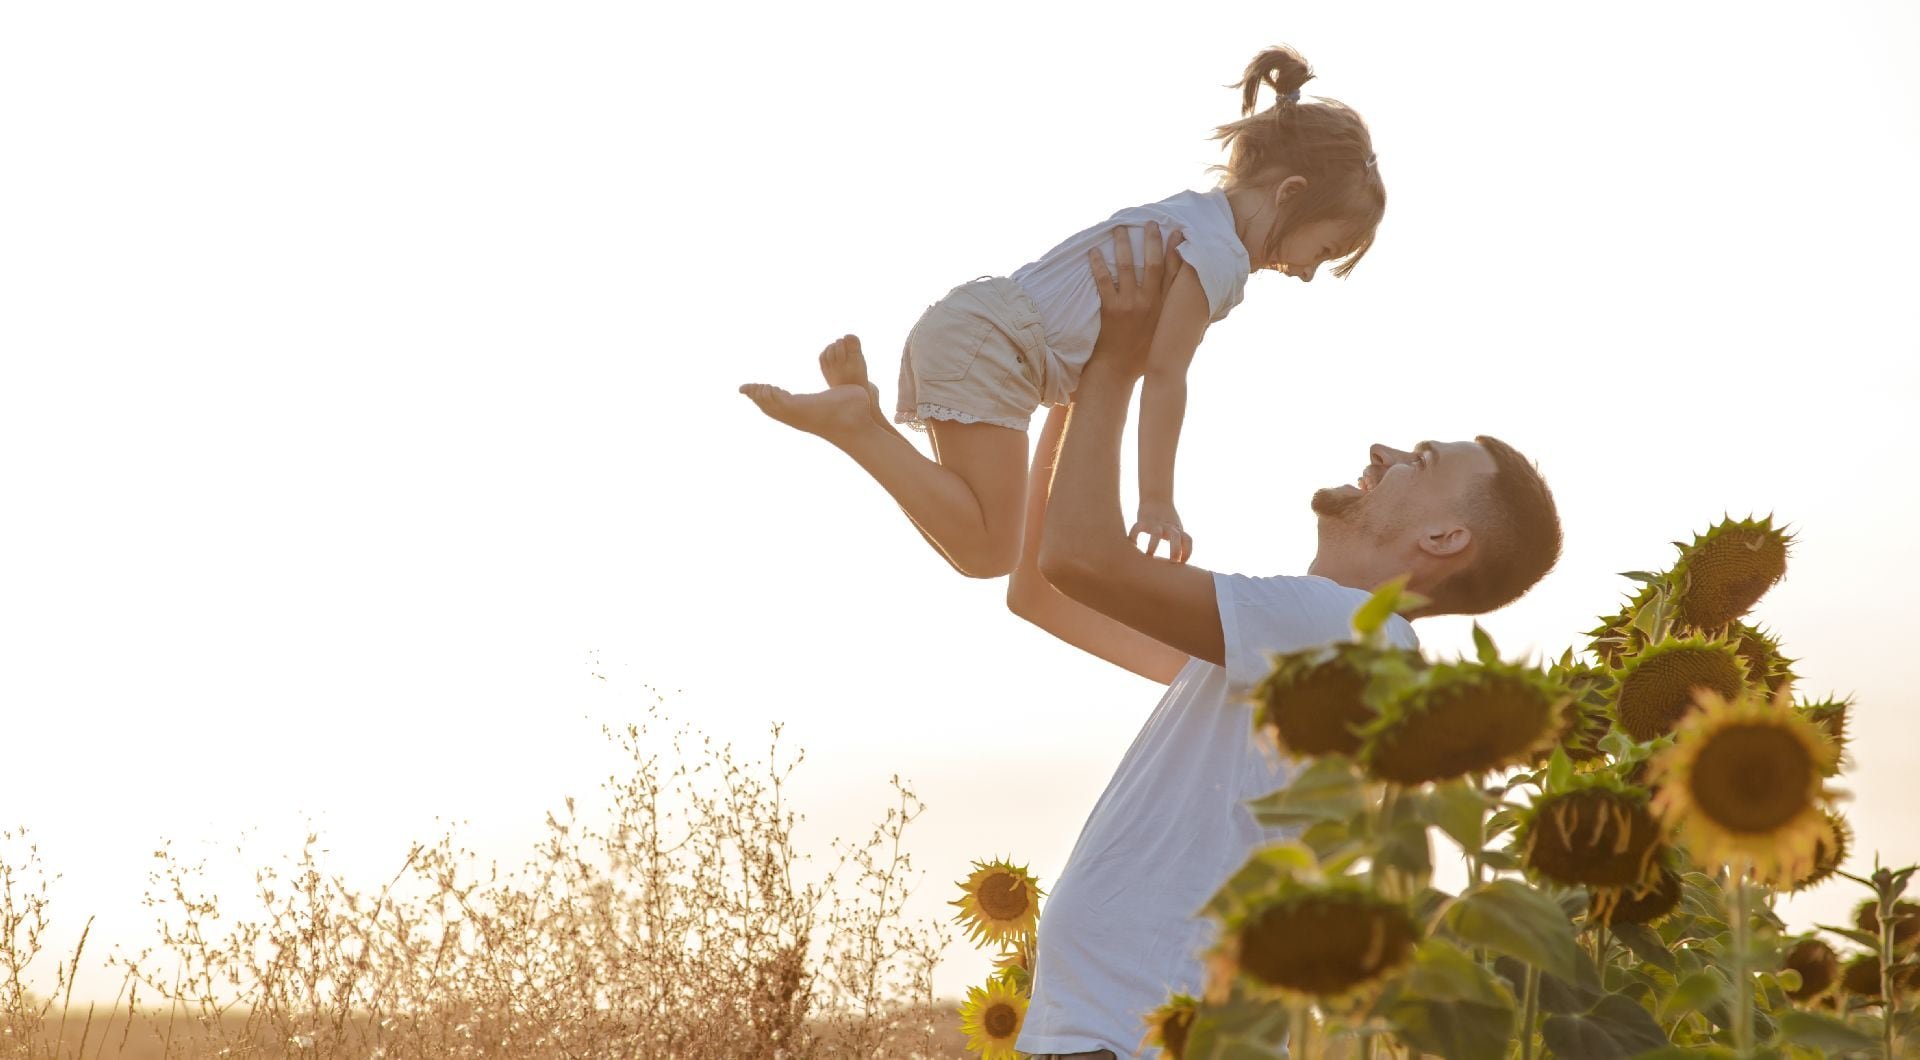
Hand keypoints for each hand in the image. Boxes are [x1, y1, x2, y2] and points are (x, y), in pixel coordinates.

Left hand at [1087, 221, 1184, 379]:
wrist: (1118, 371)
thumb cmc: (1143, 357)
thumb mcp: (1168, 338)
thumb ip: (1182, 323)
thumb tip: (1203, 315)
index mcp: (1166, 308)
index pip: (1175, 274)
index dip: (1177, 251)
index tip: (1178, 233)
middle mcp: (1151, 303)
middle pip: (1153, 264)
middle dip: (1152, 241)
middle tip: (1149, 222)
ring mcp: (1131, 304)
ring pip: (1127, 267)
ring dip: (1123, 245)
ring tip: (1119, 228)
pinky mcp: (1112, 309)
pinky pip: (1104, 281)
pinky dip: (1098, 265)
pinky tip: (1094, 251)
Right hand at [1130, 499, 1192, 563]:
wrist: (1157, 498)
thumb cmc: (1167, 520)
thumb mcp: (1176, 530)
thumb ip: (1178, 543)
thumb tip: (1177, 566)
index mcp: (1178, 530)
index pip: (1188, 540)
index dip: (1188, 552)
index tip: (1182, 563)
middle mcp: (1168, 527)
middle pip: (1176, 537)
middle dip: (1175, 551)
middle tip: (1171, 563)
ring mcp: (1155, 523)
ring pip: (1156, 534)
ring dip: (1153, 546)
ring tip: (1148, 556)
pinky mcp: (1143, 521)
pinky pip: (1137, 528)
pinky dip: (1134, 536)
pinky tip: (1132, 545)